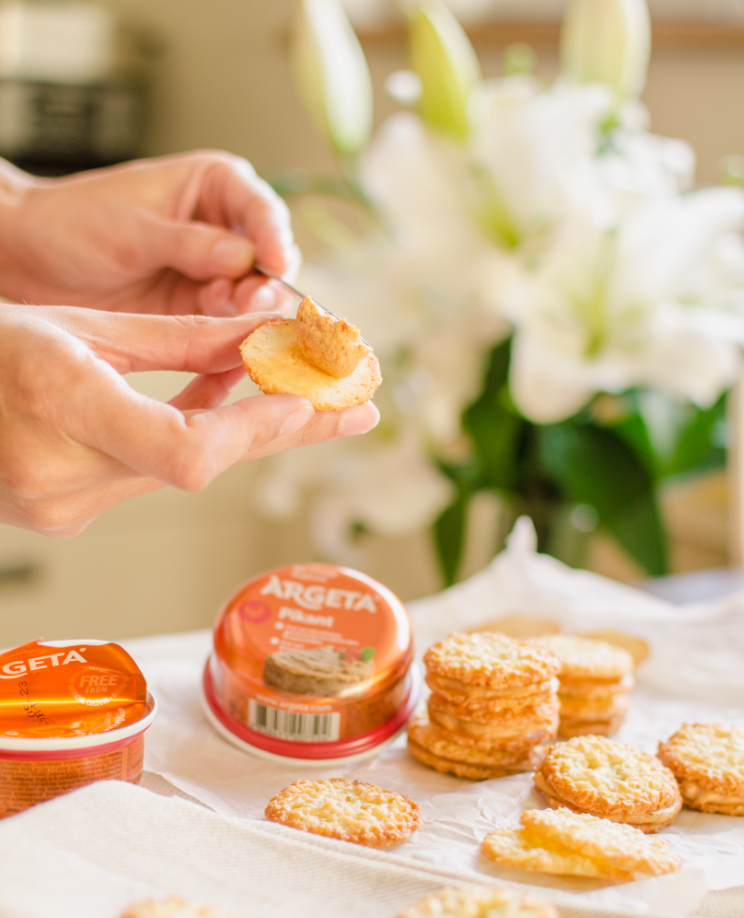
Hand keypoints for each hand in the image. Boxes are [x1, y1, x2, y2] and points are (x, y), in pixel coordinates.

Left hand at [0, 151, 297, 316]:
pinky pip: (232, 318)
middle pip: (270, 256)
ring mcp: (214, 268)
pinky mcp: (201, 304)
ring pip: (256, 291)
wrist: (34, 260)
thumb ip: (189, 244)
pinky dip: (232, 328)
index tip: (277, 265)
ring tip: (224, 311)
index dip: (274, 238)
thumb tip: (243, 257)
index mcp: (213, 185)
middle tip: (250, 300)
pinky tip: (218, 330)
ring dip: (248, 307)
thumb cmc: (74, 222)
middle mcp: (223, 226)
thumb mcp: (132, 230)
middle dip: (265, 281)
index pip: (262, 209)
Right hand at [0, 305, 378, 536]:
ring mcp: (62, 509)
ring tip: (305, 399)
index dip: (254, 432)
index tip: (309, 404)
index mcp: (59, 407)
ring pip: (184, 471)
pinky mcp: (69, 516)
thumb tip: (261, 339)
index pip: (187, 450)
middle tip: (357, 412)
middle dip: (279, 431)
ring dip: (240, 434)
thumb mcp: (86, 327)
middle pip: (204, 465)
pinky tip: (232, 408)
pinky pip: (154, 476)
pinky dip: (193, 442)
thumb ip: (180, 342)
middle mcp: (61, 478)